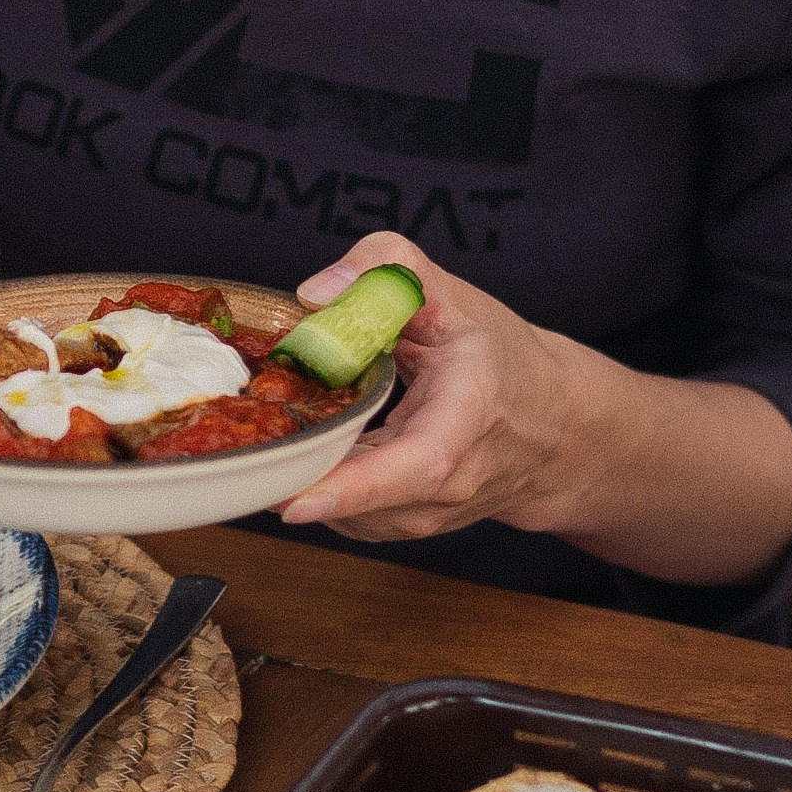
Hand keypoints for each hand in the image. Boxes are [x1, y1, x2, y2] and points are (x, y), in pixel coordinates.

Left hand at [271, 235, 791, 584]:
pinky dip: (311, 486)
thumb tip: (315, 293)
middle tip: (238, 458)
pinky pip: (344, 514)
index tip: (297, 500)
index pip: (419, 465)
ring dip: (297, 482)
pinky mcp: (403, 525)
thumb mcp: (451, 294)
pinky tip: (292, 452)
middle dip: (295, 484)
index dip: (357, 487)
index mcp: (470, 415)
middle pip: (367, 502)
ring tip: (259, 443)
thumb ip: (386, 267)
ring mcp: (428, 513)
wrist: (553, 429)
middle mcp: (452, 480)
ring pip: (346, 514)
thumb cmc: (501, 360)